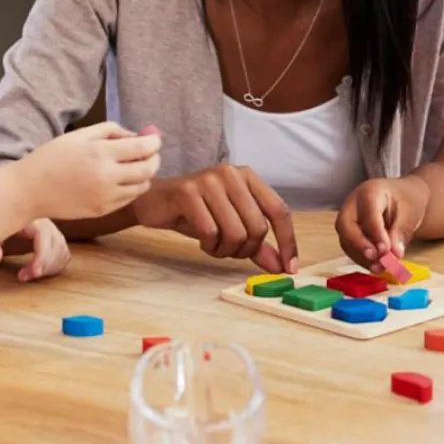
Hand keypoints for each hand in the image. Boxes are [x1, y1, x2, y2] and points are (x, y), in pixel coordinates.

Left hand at [0, 217, 70, 282]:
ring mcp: (51, 228)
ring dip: (49, 267)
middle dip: (45, 265)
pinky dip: (55, 265)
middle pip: (57, 244)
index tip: (34, 274)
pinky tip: (39, 271)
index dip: (42, 256)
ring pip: (62, 249)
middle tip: (24, 277)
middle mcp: (44, 221)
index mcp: (30, 219)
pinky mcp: (53, 236)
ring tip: (28, 274)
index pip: (44, 235)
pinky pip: (63, 252)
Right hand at [18, 123, 162, 221]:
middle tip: (150, 153)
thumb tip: (137, 135)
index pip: (144, 148)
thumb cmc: (52, 158)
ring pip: (142, 186)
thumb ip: (112, 130)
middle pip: (149, 169)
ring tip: (132, 166)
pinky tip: (120, 180)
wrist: (29, 190)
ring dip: (144, 175)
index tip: (154, 138)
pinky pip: (128, 199)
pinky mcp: (102, 210)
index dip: (155, 141)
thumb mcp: (79, 135)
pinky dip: (131, 188)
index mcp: (101, 153)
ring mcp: (106, 197)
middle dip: (154, 158)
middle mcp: (107, 177)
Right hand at [132, 166, 297, 273]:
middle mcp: (232, 174)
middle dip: (246, 250)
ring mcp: (209, 180)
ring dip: (225, 250)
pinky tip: (203, 242)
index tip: (289, 269)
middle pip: (258, 227)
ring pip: (235, 233)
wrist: (155, 202)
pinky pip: (210, 232)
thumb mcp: (231, 225)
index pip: (279, 211)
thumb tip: (281, 267)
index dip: (288, 242)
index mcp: (248, 177)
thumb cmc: (196, 212)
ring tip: (214, 246)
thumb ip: (257, 244)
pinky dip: (209, 246)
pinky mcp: (187, 192)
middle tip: (230, 252)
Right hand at [335, 176, 429, 268]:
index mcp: (370, 191)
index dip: (375, 232)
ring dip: (361, 256)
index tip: (386, 249)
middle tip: (376, 258)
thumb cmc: (406, 200)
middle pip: (345, 224)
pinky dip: (361, 259)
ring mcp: (348, 217)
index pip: (367, 212)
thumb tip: (394, 254)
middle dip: (359, 244)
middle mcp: (353, 203)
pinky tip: (376, 266)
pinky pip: (350, 247)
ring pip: (345, 239)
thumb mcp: (410, 212)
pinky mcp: (349, 232)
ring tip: (380, 267)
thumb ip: (401, 231)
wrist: (403, 196)